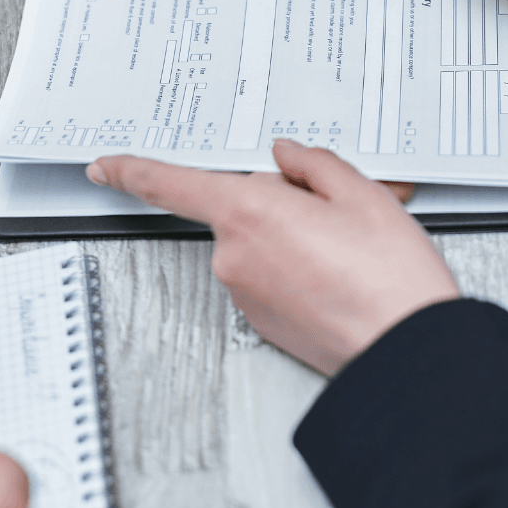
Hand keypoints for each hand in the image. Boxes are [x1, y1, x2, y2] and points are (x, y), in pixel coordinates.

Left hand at [87, 141, 458, 374]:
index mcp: (249, 213)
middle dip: (281, 202)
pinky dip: (297, 270)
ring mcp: (245, 293)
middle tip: (337, 212)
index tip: (105, 167)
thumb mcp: (362, 194)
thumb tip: (288, 158)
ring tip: (348, 251)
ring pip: (259, 243)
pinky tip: (338, 275)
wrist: (403, 349)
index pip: (170, 184)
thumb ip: (314, 165)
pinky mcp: (261, 322)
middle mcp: (234, 256)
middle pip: (241, 209)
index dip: (131, 171)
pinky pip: (269, 277)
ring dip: (293, 238)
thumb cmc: (387, 277)